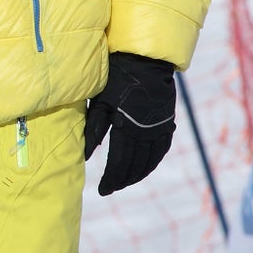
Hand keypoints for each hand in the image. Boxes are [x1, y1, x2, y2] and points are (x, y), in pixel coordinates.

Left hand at [83, 52, 177, 195]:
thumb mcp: (100, 103)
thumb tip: (85, 156)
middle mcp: (147, 133)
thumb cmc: (116, 79)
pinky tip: (145, 166)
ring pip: (150, 161)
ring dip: (138, 174)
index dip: (110, 179)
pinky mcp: (167, 122)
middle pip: (135, 166)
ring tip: (125, 181)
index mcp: (127, 128)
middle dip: (122, 180)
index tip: (102, 190)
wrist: (145, 62)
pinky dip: (153, 161)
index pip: (119, 163)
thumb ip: (93, 130)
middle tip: (110, 188)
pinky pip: (162, 149)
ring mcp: (160, 129)